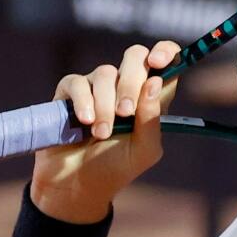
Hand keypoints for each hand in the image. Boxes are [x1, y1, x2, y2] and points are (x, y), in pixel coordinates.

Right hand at [30, 41, 179, 221]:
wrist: (77, 184)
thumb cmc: (114, 167)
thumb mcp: (143, 150)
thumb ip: (153, 120)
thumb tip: (155, 82)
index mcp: (149, 98)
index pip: (166, 61)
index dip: (165, 52)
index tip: (159, 62)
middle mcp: (124, 86)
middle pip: (135, 56)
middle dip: (131, 83)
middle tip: (125, 113)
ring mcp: (97, 87)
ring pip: (105, 73)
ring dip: (105, 105)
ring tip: (100, 134)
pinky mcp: (70, 92)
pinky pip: (78, 82)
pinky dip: (83, 101)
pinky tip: (85, 122)